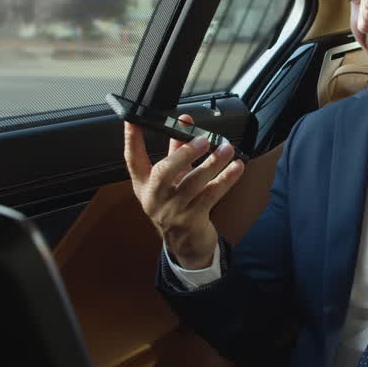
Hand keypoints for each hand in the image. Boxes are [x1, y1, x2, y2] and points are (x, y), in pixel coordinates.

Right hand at [124, 114, 245, 268]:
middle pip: (163, 173)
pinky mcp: (192, 221)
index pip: (132, 160)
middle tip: (202, 140)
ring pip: (192, 184)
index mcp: (144, 185)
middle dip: (183, 153)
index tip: (132, 121)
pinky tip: (236, 168)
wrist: (186, 245)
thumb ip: (177, 150)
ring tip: (226, 149)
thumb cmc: (178, 205)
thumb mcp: (172, 179)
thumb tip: (185, 122)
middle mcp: (154, 199)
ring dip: (212, 164)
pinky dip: (225, 180)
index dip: (131, 140)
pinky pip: (210, 196)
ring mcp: (172, 211)